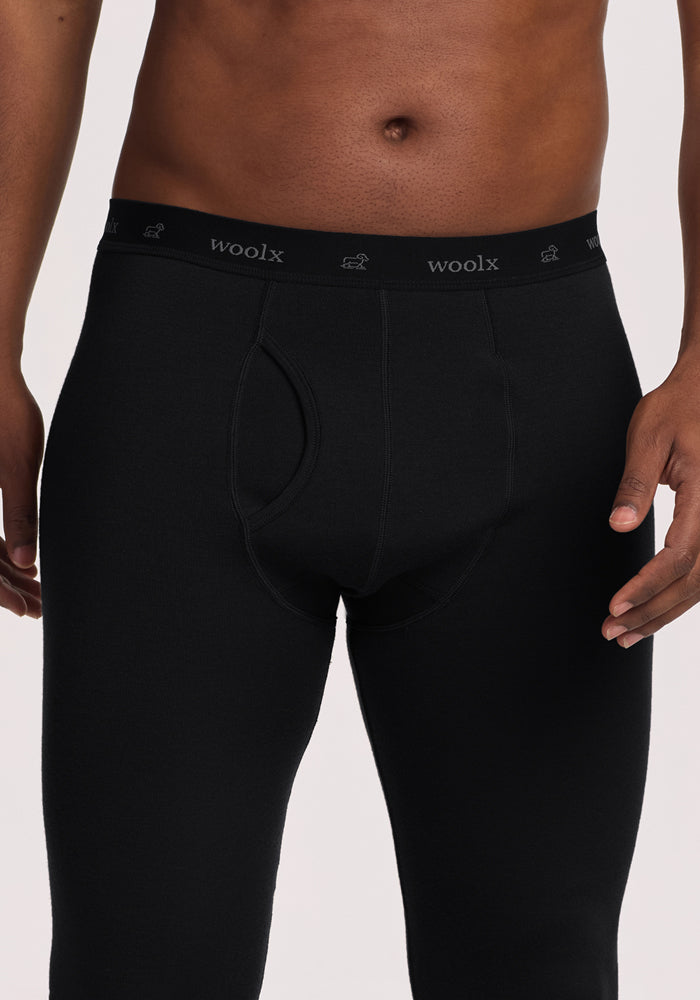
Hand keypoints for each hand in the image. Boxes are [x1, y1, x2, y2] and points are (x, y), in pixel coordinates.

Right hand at [0, 373, 43, 617]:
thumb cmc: (7, 412)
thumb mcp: (17, 468)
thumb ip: (20, 515)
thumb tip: (26, 562)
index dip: (0, 591)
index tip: (26, 609)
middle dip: (6, 586)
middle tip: (38, 606)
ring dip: (4, 570)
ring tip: (37, 590)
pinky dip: (0, 547)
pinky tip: (25, 561)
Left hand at [602, 354, 699, 646]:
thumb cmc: (677, 409)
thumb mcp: (648, 437)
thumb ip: (635, 483)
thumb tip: (619, 525)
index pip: (680, 555)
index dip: (647, 586)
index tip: (616, 606)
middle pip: (693, 581)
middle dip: (652, 610)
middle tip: (613, 632)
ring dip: (665, 611)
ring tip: (628, 633)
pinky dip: (679, 596)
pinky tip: (654, 611)